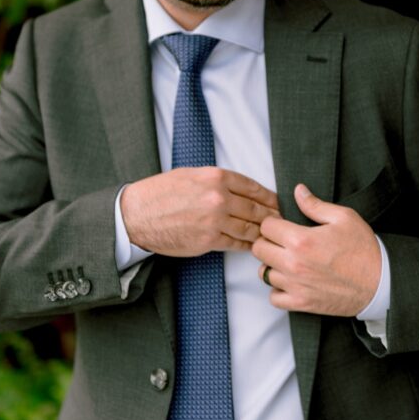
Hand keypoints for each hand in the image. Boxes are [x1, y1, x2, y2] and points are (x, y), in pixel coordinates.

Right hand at [121, 168, 278, 256]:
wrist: (137, 215)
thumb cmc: (160, 193)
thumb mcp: (191, 174)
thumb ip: (217, 180)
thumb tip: (241, 189)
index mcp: (215, 177)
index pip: (254, 187)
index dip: (269, 196)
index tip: (276, 202)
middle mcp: (219, 198)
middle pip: (257, 209)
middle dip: (272, 216)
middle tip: (281, 221)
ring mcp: (215, 221)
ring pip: (250, 228)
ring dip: (263, 233)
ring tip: (271, 236)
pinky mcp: (209, 241)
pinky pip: (236, 244)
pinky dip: (247, 245)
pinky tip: (253, 245)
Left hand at [251, 184, 381, 315]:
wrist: (380, 283)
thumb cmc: (363, 249)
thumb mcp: (344, 218)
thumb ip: (315, 205)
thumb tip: (298, 191)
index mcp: (301, 240)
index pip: (266, 226)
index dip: (273, 222)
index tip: (283, 224)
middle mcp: (293, 264)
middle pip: (258, 248)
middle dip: (268, 241)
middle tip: (283, 240)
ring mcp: (295, 285)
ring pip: (263, 273)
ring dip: (272, 265)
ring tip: (288, 260)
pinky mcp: (301, 303)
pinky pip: (274, 297)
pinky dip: (278, 289)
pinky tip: (290, 280)